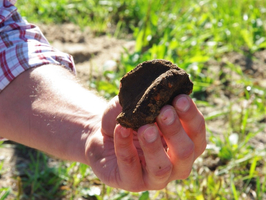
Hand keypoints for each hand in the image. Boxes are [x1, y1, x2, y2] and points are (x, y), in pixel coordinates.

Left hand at [85, 94, 205, 191]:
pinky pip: (130, 166)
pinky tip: (120, 128)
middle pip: (185, 152)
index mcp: (184, 144)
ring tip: (145, 127)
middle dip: (175, 130)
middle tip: (164, 112)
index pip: (197, 134)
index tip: (179, 98)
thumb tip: (162, 86)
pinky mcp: (131, 182)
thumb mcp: (139, 104)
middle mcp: (175, 164)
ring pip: (161, 168)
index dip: (191, 117)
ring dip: (154, 145)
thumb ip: (151, 97)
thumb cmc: (128, 118)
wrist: (101, 134)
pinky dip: (124, 145)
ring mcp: (154, 177)